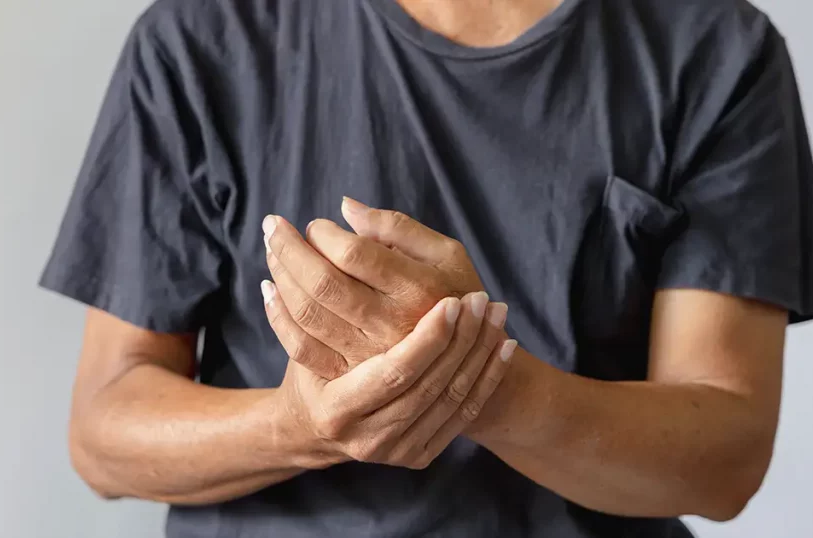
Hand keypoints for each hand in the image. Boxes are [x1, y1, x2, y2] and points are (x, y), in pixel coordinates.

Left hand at [263, 198, 490, 378]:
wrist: (465, 367)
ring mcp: (369, 356)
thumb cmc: (454, 295)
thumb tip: (346, 207)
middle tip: (272, 226)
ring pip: (307, 314)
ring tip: (271, 252)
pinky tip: (270, 291)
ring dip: (280, 277)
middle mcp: (392, 326)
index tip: (315, 225)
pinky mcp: (350, 377)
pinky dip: (277, 316)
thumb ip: (398, 227)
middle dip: (289, 249)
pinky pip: (301, 348)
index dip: (324, 234)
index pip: (354, 254)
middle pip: (323, 284)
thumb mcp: (447, 254)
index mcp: (419, 289)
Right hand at [263, 281, 515, 469]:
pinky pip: (462, 413)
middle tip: (481, 298)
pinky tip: (504, 343)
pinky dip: (486, 377)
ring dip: (479, 352)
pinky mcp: (418, 455)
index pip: (394, 372)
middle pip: (430, 385)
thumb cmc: (313, 368)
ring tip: (497, 311)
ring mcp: (395, 450)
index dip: (427, 338)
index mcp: (337, 407)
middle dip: (461, 340)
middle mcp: (367, 437)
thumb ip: (331, 278)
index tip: (452, 301)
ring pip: (450, 398)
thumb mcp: (308, 331)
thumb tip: (350, 209)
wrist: (317, 428)